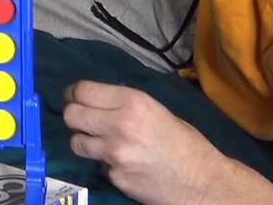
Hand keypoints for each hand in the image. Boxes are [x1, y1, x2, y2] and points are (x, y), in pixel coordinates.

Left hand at [62, 81, 220, 203]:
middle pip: (71, 115)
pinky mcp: (114, 177)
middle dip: (74, 116)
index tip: (74, 96)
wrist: (201, 182)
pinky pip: (96, 165)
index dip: (74, 93)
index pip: (83, 90)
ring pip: (76, 142)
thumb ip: (124, 104)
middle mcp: (119, 125)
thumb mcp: (155, 110)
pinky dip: (104, 164)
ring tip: (98, 143)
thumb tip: (97, 102)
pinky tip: (121, 163)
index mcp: (133, 102)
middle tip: (83, 120)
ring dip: (84, 141)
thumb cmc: (184, 143)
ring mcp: (114, 154)